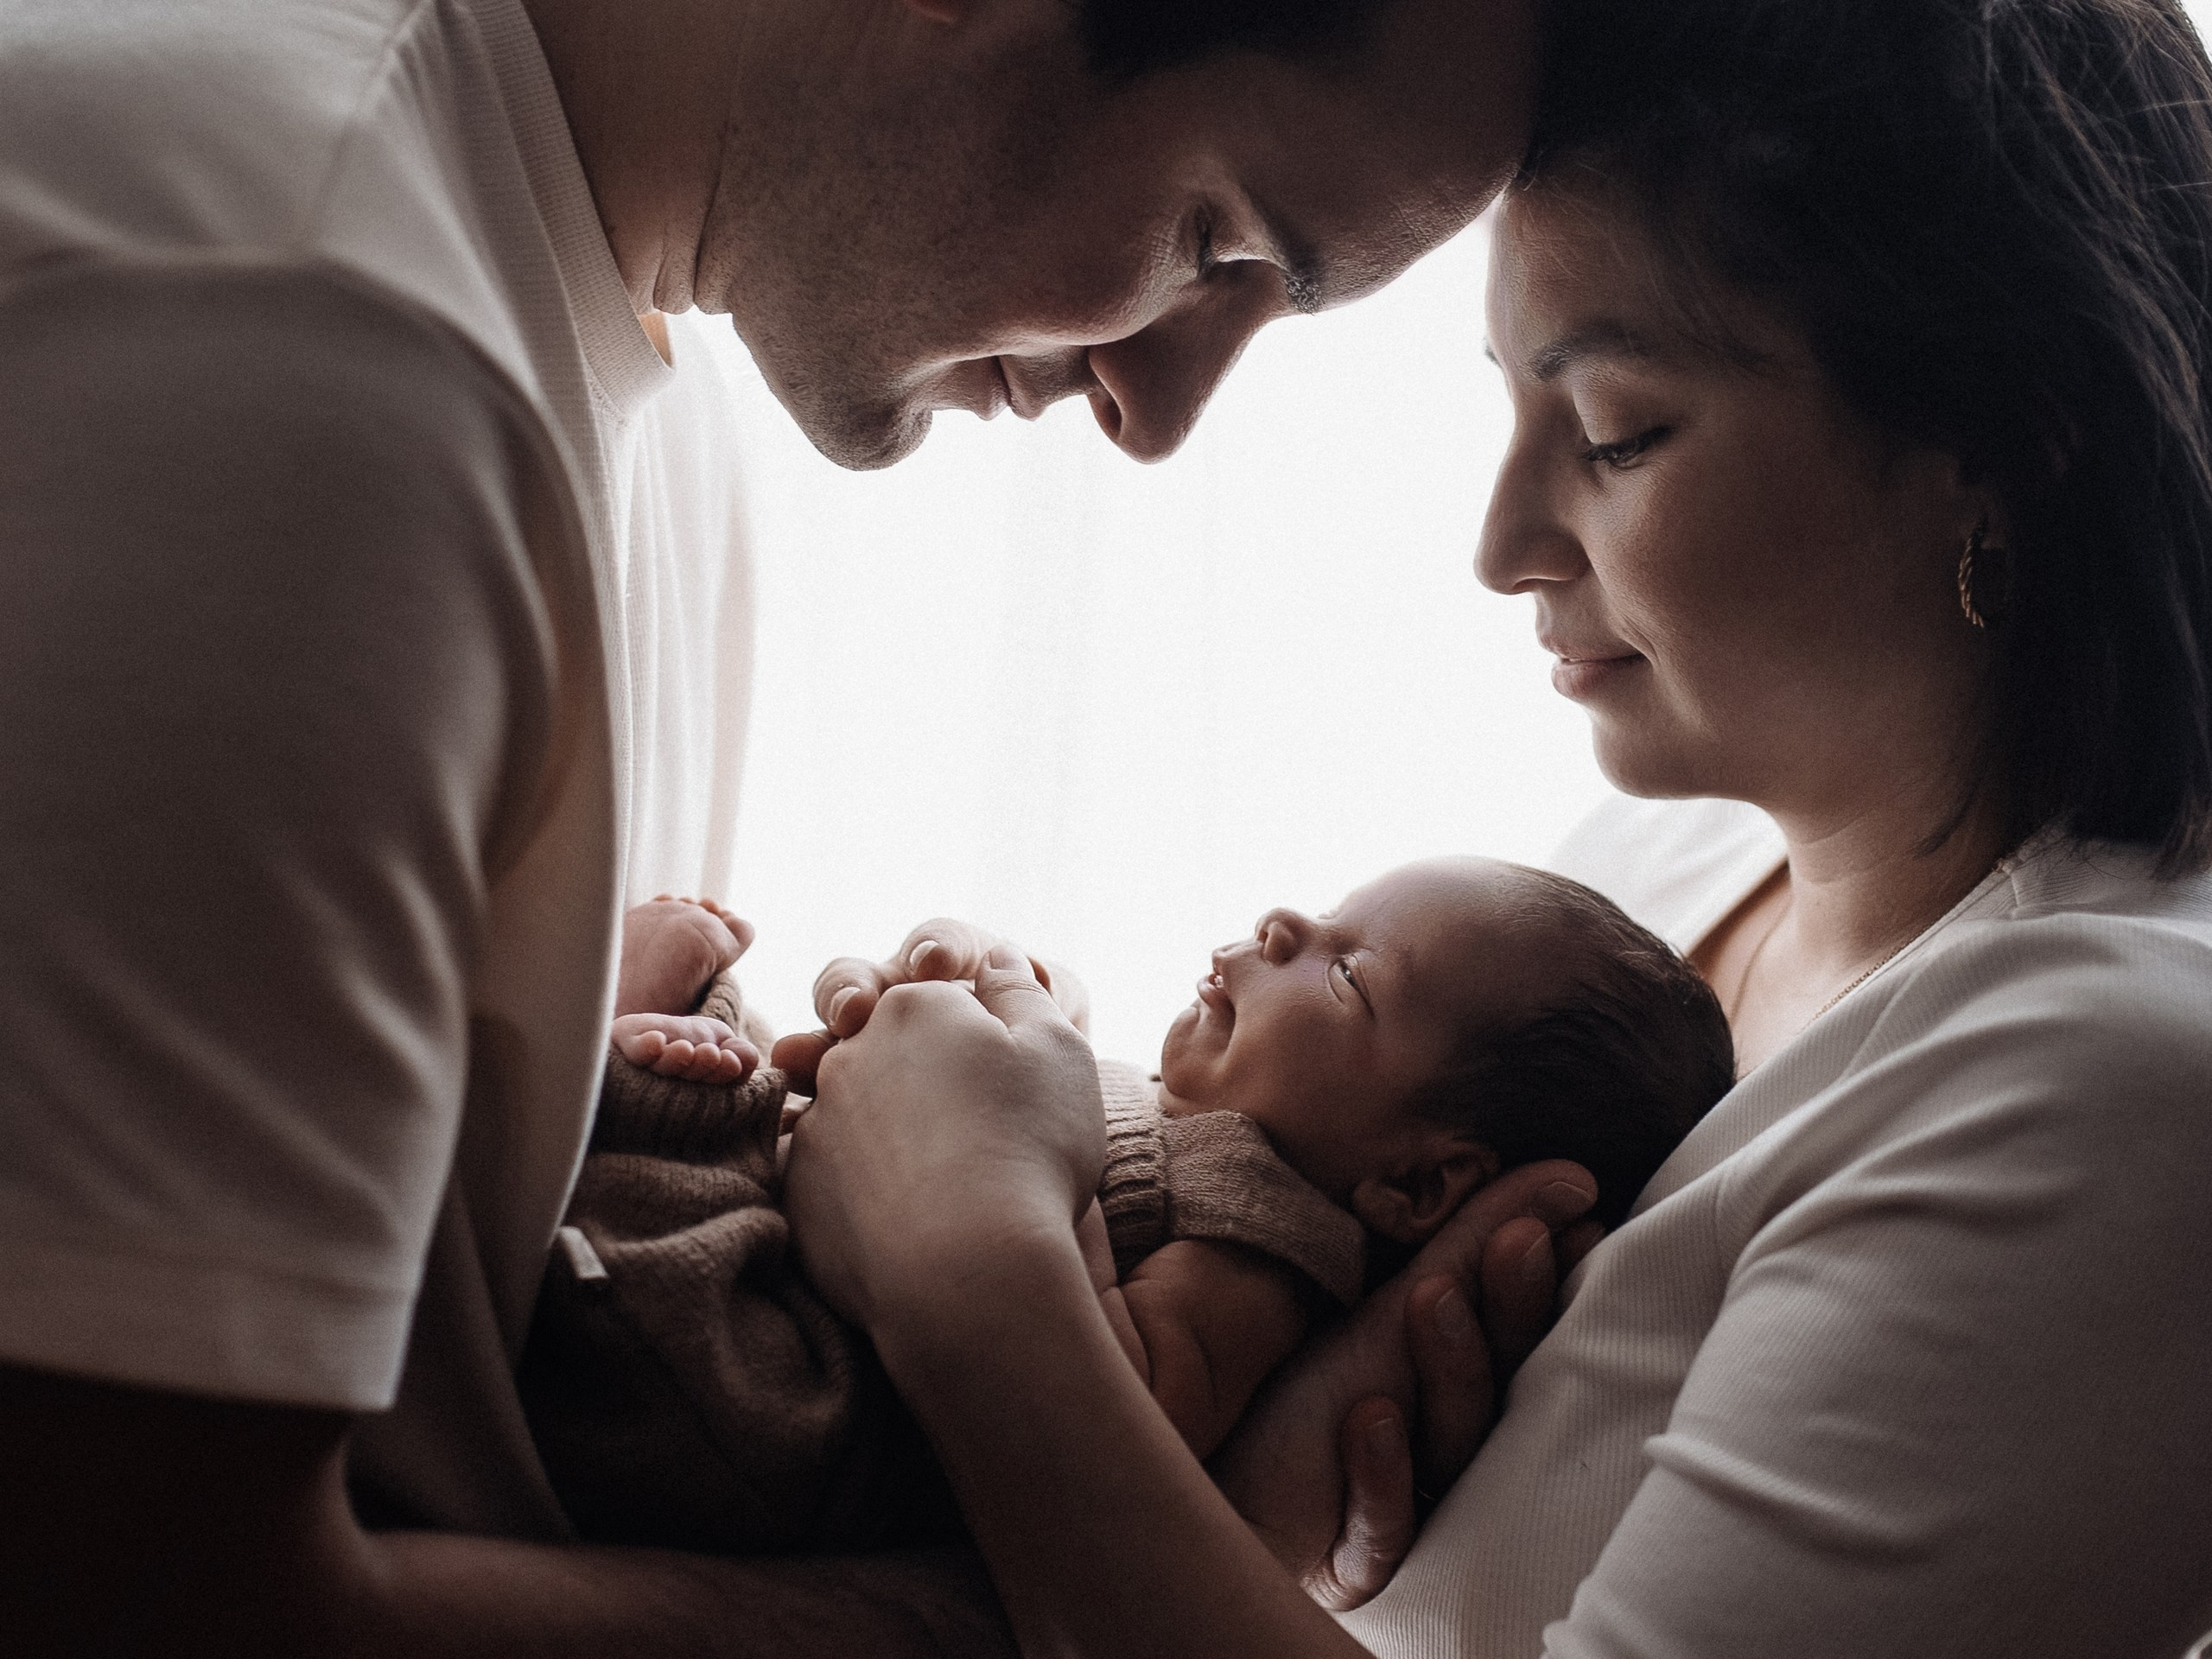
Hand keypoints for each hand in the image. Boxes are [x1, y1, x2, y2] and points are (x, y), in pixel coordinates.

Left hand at [782, 948, 1103, 1331]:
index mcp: (915, 1005)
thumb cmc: (1029, 1149)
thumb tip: (995, 961)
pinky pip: (825, 1171)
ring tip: (933, 1173)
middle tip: (966, 1127)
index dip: (975, 1037)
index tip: (1001, 1079)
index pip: (939, 1001)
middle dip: (916, 1075)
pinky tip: (899, 1215)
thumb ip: (1022, 992)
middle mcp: (851, 1051)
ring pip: (848, 1108)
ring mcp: (818, 1121)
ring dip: (881, 1129)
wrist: (970, 1269)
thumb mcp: (1058, 1049)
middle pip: (883, 1047)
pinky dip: (856, 1185)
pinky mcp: (800, 1189)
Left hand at [1210, 1161, 1601, 1610]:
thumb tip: (1569, 1178)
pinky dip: (1380, 1474)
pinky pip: (1385, 1528)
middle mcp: (1442, 1449)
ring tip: (1432, 1297)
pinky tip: (1370, 1419)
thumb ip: (1470, 1245)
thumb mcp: (1385, 1309)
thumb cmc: (1295, 1395)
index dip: (1541, 1279)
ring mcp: (1406, 1508)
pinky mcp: (1357, 1562)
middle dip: (1509, 1308)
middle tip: (1521, 1238)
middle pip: (1497, 1384)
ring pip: (1450, 1448)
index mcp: (1457, 1385)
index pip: (1515, 1332)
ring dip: (1448, 1369)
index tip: (1576, 1212)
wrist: (1203, 1477)